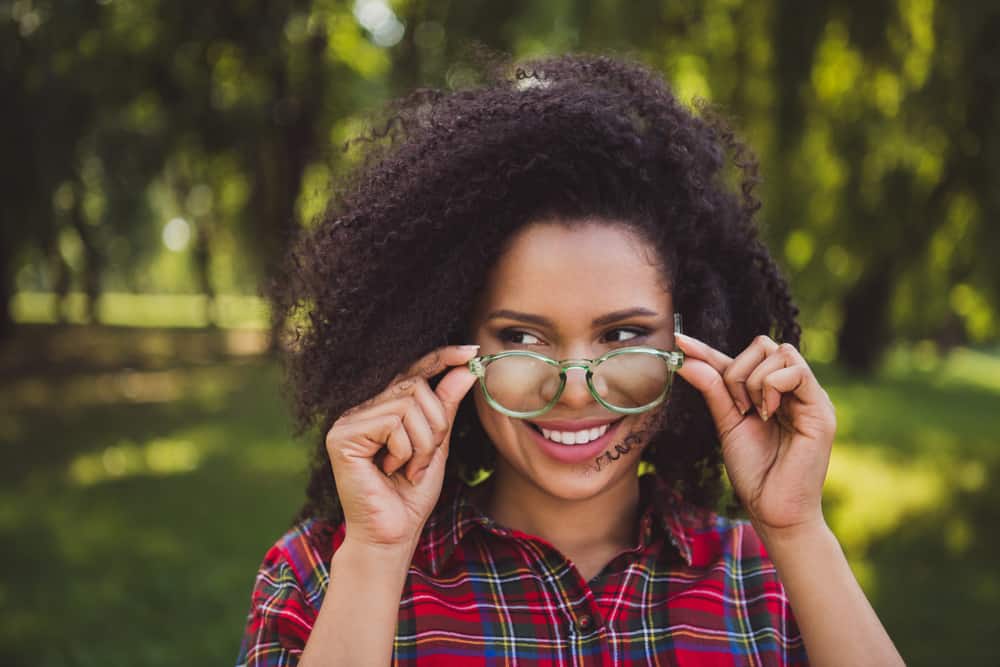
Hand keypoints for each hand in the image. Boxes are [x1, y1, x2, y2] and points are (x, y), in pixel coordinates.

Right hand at [325, 345, 478, 549]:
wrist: (392, 535)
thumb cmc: (411, 494)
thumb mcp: (438, 444)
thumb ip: (446, 406)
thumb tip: (465, 368)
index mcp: (382, 408)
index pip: (413, 371)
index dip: (441, 358)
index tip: (471, 351)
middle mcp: (362, 409)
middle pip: (416, 387)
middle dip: (435, 426)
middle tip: (424, 460)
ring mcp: (348, 420)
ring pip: (408, 404)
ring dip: (422, 443)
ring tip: (407, 469)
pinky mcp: (341, 436)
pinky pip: (392, 423)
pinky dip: (404, 450)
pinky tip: (390, 471)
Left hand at [674, 334, 836, 535]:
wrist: (773, 509)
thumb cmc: (753, 471)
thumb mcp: (727, 424)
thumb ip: (713, 390)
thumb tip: (685, 360)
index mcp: (770, 392)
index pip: (739, 359)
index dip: (708, 349)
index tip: (679, 342)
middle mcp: (792, 389)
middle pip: (763, 344)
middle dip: (738, 371)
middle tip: (737, 407)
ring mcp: (809, 397)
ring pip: (779, 352)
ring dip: (754, 380)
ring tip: (753, 413)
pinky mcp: (820, 409)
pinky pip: (796, 371)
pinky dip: (772, 386)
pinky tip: (768, 413)